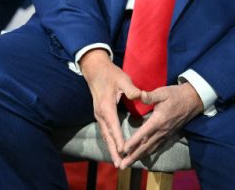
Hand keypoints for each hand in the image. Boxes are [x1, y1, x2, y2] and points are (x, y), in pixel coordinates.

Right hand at [79, 49, 141, 167]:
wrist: (95, 69)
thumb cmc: (111, 74)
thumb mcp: (123, 79)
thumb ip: (131, 89)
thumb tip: (139, 96)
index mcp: (106, 107)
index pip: (114, 127)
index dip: (119, 140)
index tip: (125, 152)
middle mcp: (100, 114)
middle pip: (108, 137)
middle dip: (114, 152)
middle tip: (120, 165)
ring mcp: (98, 115)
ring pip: (105, 136)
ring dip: (111, 149)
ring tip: (118, 162)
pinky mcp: (99, 115)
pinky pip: (105, 132)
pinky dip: (110, 142)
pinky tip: (114, 149)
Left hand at [118, 82, 202, 169]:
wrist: (192, 100)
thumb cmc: (176, 95)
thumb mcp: (162, 92)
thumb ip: (149, 96)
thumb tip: (138, 94)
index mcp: (158, 120)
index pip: (143, 134)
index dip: (133, 142)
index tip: (123, 150)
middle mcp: (161, 131)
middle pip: (145, 146)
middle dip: (133, 156)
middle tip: (122, 165)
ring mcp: (165, 134)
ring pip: (151, 148)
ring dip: (139, 157)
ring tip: (128, 164)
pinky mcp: (168, 135)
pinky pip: (157, 147)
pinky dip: (148, 153)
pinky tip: (142, 156)